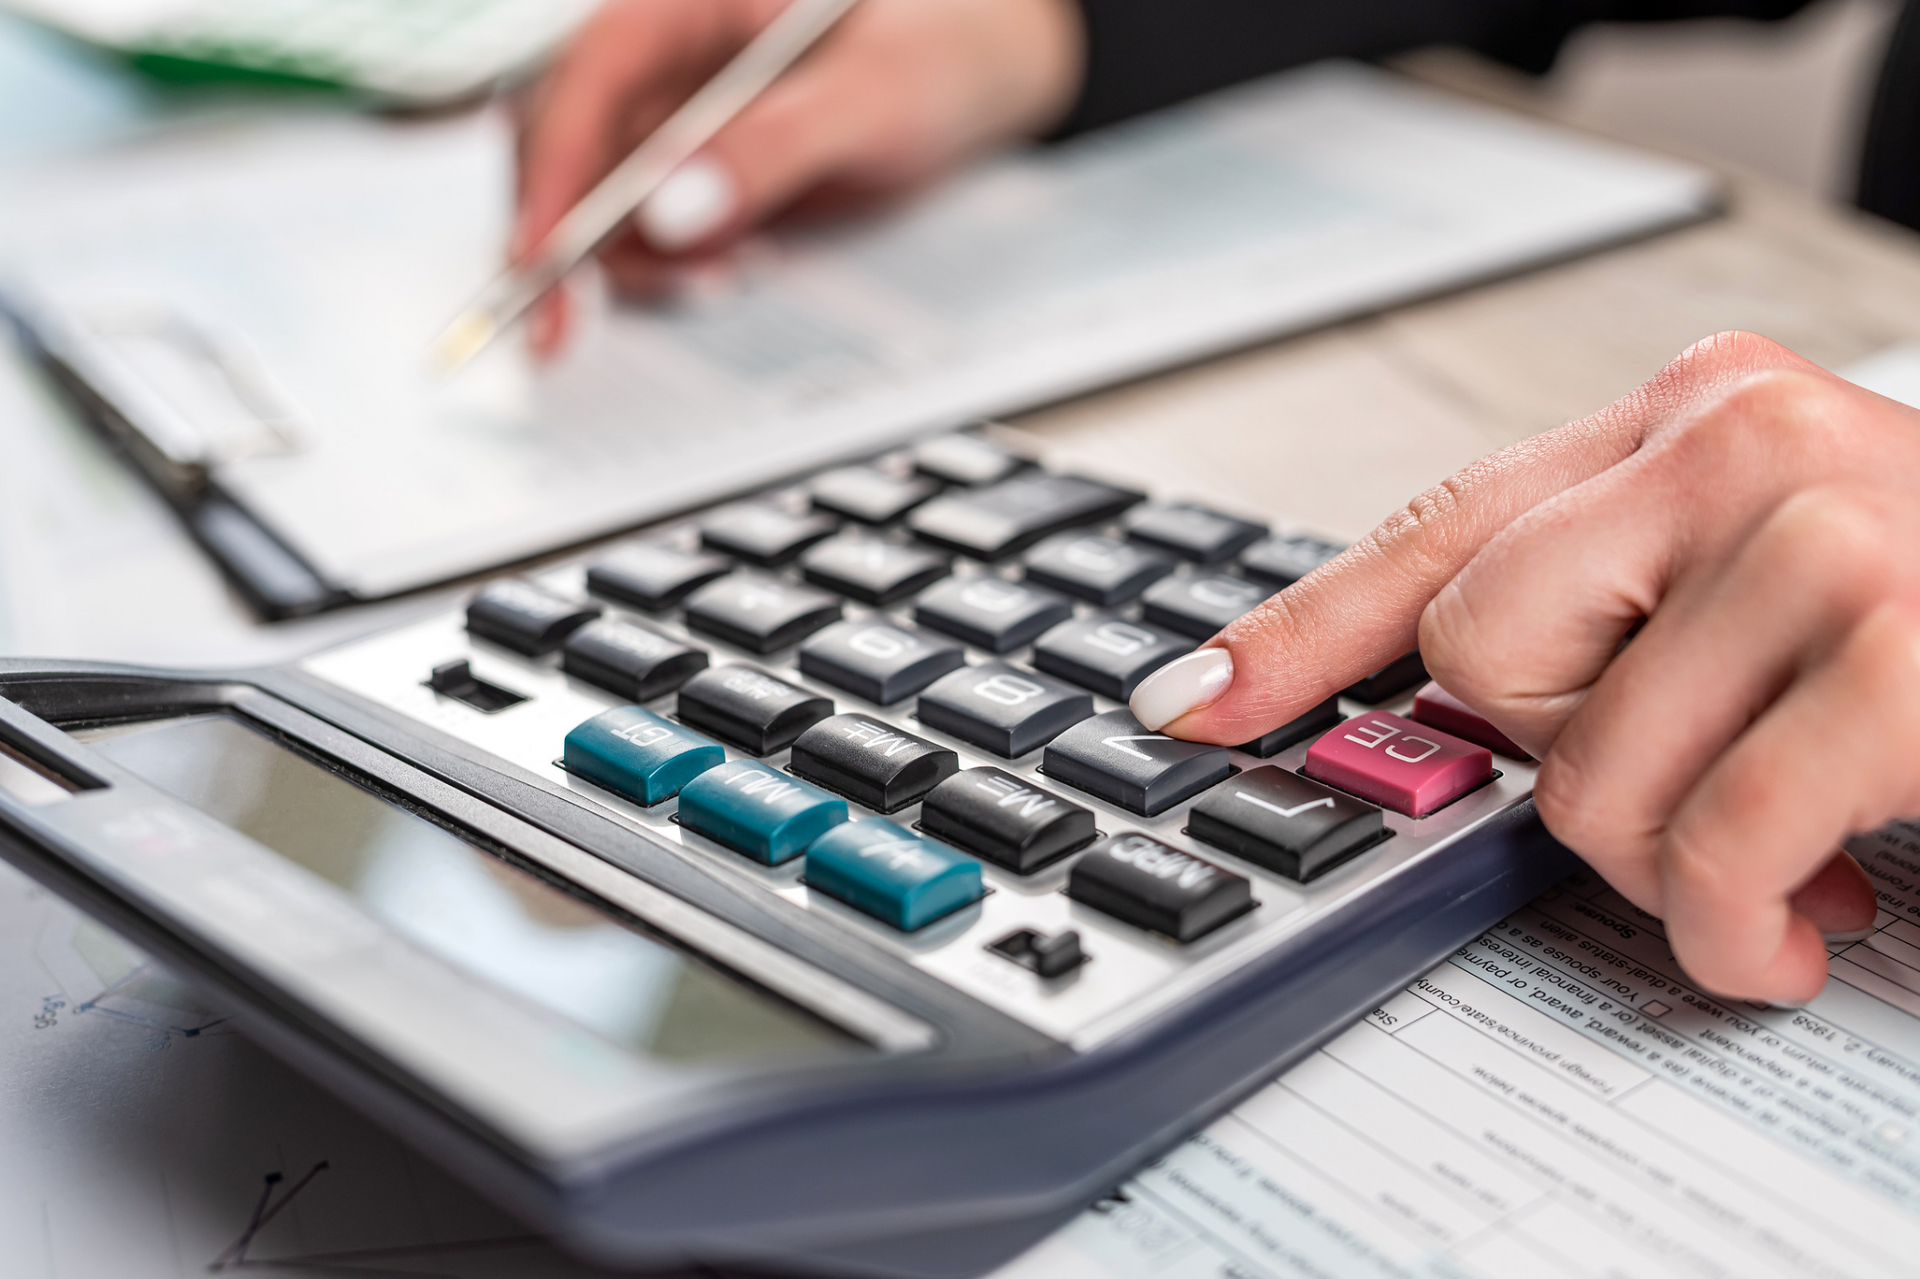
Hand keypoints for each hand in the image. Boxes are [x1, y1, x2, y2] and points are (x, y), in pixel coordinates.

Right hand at [513, 0, 1083, 349]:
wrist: (975, 73)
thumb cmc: (936, 52)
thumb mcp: (872, 100)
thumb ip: (773, 148)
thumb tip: (669, 212)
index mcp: (689, 1)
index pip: (589, 75)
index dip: (552, 168)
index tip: (542, 256)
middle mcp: (663, 53)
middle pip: (559, 139)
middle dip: (556, 236)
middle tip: (560, 331)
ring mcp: (670, 114)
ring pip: (588, 195)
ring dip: (624, 261)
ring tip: (722, 276)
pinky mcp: (688, 168)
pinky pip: (637, 227)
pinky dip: (661, 266)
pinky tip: (733, 266)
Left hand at [1129, 331, 1919, 1004]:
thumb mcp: (1765, 586)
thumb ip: (1614, 623)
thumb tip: (1439, 727)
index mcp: (1688, 419)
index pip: (1434, 527)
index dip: (1296, 634)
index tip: (1193, 704)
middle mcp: (1740, 443)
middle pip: (1476, 660)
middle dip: (1565, 773)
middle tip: (1691, 788)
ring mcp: (1827, 536)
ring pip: (1581, 773)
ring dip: (1667, 867)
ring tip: (1768, 863)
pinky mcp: (1908, 654)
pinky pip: (1712, 840)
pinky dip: (1738, 926)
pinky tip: (1799, 921)